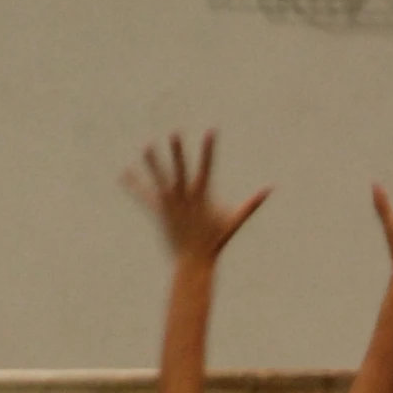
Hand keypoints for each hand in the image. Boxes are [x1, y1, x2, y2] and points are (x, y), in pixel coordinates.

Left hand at [123, 131, 270, 262]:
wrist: (193, 262)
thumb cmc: (216, 242)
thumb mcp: (234, 221)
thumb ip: (251, 204)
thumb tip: (269, 190)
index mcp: (203, 196)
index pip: (207, 166)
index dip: (210, 148)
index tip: (211, 130)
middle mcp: (185, 197)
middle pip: (181, 169)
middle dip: (179, 151)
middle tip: (175, 132)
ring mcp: (170, 205)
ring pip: (160, 179)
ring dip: (153, 162)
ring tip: (147, 145)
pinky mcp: (159, 213)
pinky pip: (144, 197)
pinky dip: (134, 185)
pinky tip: (124, 174)